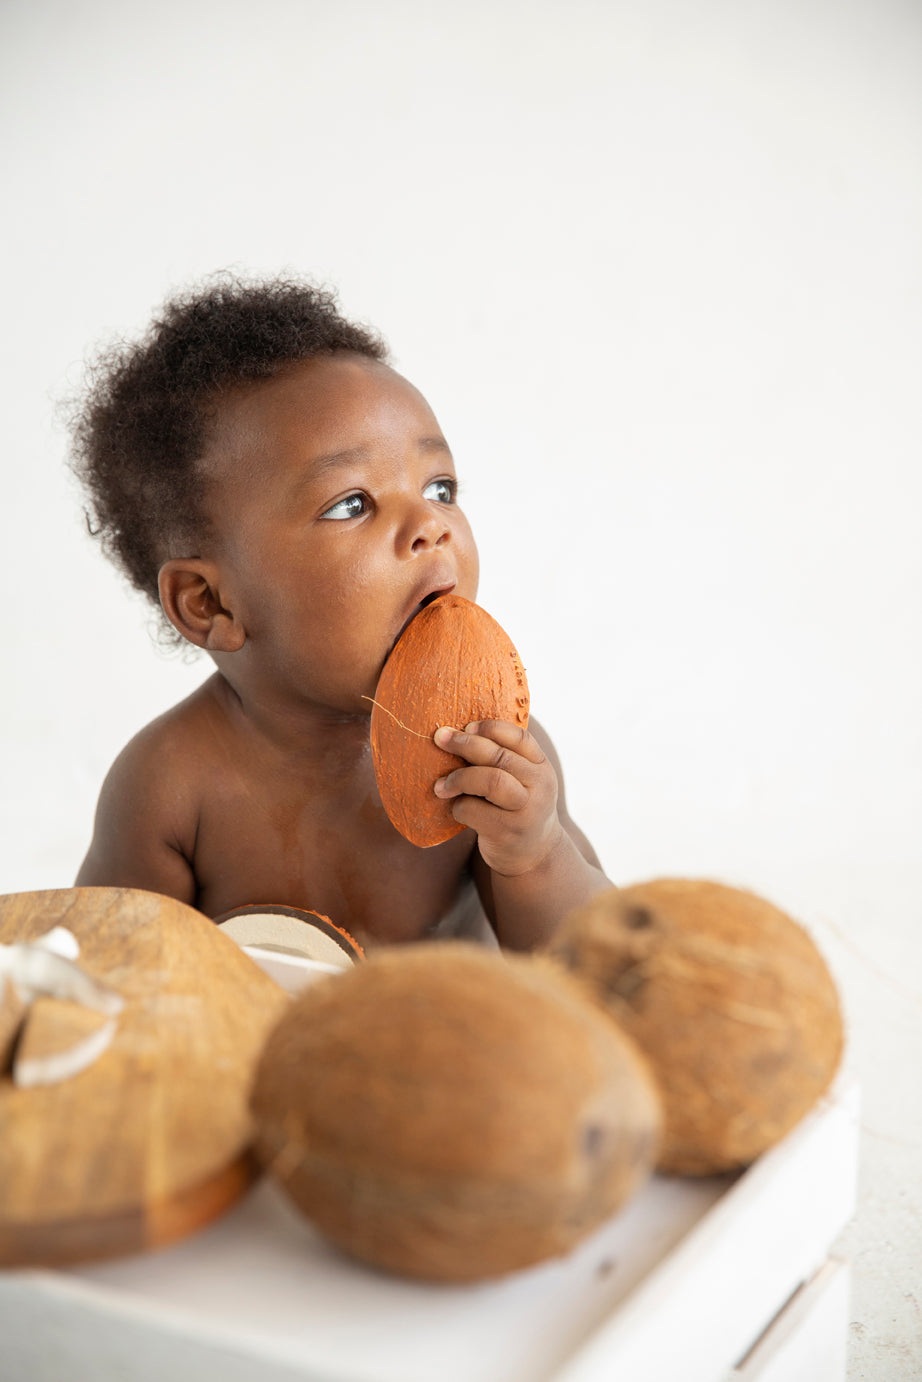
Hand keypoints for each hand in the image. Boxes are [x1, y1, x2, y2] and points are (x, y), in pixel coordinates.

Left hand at [433, 720, 563, 877]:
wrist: (535, 855)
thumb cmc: (517, 809)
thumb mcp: (524, 781)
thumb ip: (504, 759)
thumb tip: (458, 732)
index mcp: (542, 767)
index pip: (519, 737)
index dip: (490, 727)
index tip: (466, 726)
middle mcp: (540, 786)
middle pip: (499, 756)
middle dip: (465, 744)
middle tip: (440, 738)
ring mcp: (526, 811)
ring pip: (490, 781)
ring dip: (459, 778)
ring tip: (441, 785)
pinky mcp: (508, 833)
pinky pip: (474, 810)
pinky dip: (458, 807)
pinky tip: (457, 810)